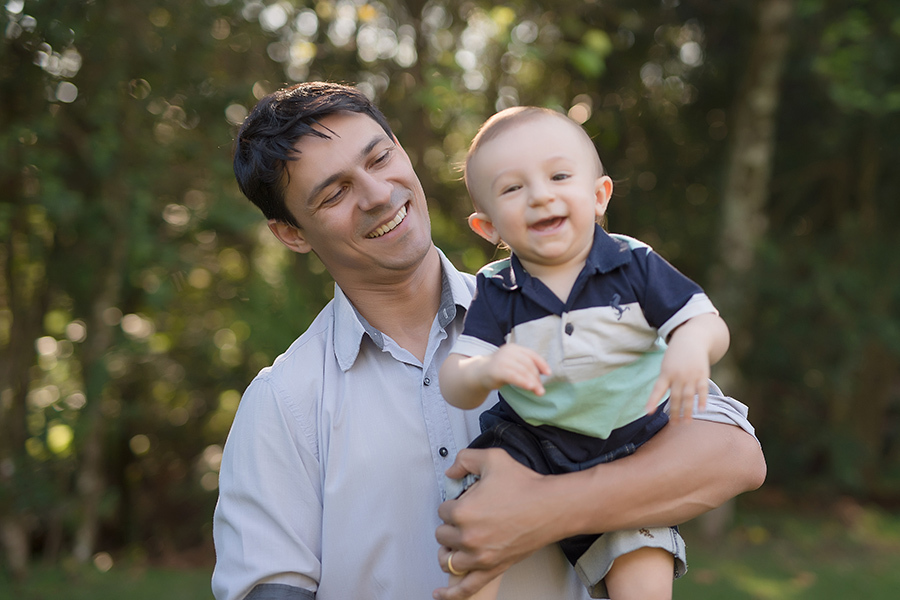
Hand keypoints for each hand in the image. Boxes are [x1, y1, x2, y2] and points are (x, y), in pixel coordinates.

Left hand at [433, 448, 558, 599]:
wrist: (552, 506)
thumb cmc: (526, 486)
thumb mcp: (493, 458)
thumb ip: (465, 459)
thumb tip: (452, 471)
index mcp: (463, 511)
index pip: (442, 511)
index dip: (453, 503)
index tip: (463, 501)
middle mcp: (468, 537)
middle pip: (442, 535)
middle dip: (450, 525)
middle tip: (464, 518)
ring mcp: (480, 556)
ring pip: (448, 560)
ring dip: (449, 550)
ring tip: (456, 543)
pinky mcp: (493, 568)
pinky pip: (466, 587)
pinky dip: (451, 593)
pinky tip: (441, 592)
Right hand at [474, 343, 550, 395]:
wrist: (478, 373)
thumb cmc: (499, 370)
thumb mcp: (513, 364)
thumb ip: (525, 367)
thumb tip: (542, 375)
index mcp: (514, 348)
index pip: (532, 355)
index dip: (542, 364)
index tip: (548, 373)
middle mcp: (508, 352)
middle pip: (528, 364)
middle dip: (537, 377)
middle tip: (541, 389)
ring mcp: (502, 360)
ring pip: (522, 370)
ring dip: (533, 382)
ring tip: (538, 392)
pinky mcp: (496, 370)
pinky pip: (513, 376)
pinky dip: (523, 381)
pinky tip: (529, 387)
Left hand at [644, 331, 709, 421]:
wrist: (691, 339)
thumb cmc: (675, 356)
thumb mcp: (666, 365)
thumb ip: (665, 382)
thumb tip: (663, 400)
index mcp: (666, 373)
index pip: (658, 389)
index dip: (652, 401)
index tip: (648, 412)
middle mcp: (678, 375)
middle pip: (675, 397)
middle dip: (674, 412)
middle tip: (674, 425)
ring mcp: (691, 375)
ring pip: (688, 396)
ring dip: (687, 410)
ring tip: (686, 422)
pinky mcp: (702, 374)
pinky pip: (702, 389)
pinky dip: (702, 400)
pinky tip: (702, 410)